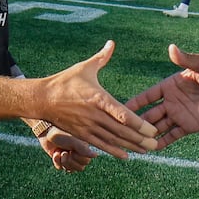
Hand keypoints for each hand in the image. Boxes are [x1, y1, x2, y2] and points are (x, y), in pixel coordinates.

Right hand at [29, 41, 157, 158]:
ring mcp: (88, 126)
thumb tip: (112, 43)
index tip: (152, 130)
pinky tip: (125, 156)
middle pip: (121, 130)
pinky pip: (100, 144)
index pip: (122, 113)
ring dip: (130, 146)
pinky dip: (113, 151)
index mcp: (99, 98)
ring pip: (113, 139)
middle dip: (139, 139)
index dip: (138, 123)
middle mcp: (95, 115)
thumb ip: (101, 57)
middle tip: (155, 145)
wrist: (43, 99)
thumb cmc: (65, 81)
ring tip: (146, 151)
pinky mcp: (81, 134)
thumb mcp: (85, 67)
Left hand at [30, 120, 97, 172]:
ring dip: (64, 163)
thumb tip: (95, 155)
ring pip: (70, 169)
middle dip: (71, 162)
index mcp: (83, 147)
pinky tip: (55, 153)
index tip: (72, 150)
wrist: (46, 130)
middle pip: (79, 167)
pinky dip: (57, 162)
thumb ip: (84, 149)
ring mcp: (68, 156)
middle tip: (65, 153)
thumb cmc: (61, 132)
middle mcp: (77, 152)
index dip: (79, 159)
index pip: (86, 162)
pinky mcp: (59, 158)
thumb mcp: (74, 141)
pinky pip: (61, 167)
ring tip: (60, 153)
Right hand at [126, 44, 198, 150]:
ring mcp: (179, 115)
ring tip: (132, 143)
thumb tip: (172, 48)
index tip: (119, 108)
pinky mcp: (189, 126)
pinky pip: (173, 135)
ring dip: (147, 135)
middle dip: (136, 122)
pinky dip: (163, 142)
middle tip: (121, 131)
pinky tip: (151, 149)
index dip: (135, 102)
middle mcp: (171, 101)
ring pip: (158, 127)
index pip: (147, 96)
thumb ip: (186, 60)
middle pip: (149, 114)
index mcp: (169, 86)